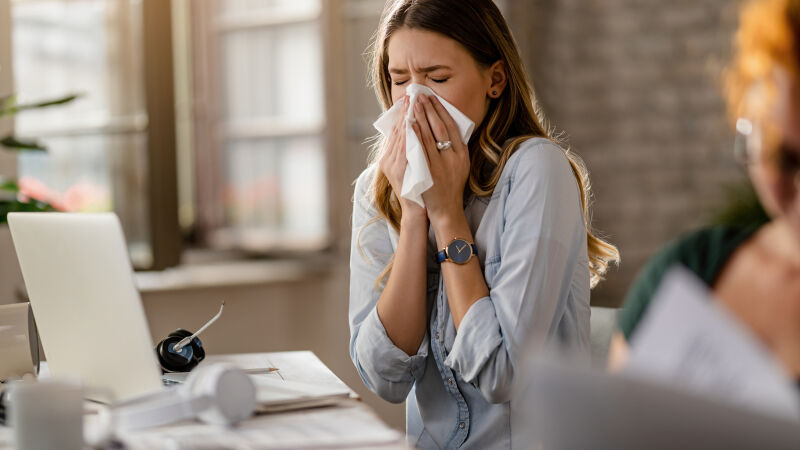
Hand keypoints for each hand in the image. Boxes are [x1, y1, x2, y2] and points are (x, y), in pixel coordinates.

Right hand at [378, 96, 426, 221]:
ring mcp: (391, 166)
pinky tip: (414, 124)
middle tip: (412, 94)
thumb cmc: (418, 187)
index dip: (403, 113)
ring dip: (407, 119)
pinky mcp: (398, 172)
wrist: (417, 209)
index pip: (397, 130)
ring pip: (399, 137)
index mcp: (389, 157)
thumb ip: (411, 150)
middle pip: (397, 131)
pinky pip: (404, 150)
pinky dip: (409, 136)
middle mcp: (387, 160)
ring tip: (414, 103)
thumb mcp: (412, 165)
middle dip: (405, 111)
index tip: (410, 98)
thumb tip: (416, 130)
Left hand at [409, 94, 469, 225]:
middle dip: (430, 109)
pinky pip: (421, 150)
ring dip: (421, 118)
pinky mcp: (430, 172)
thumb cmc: (451, 185)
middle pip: (441, 127)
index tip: (433, 98)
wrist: (446, 208)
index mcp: (462, 153)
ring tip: (414, 104)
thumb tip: (446, 126)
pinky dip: (416, 136)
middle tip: (420, 95)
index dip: (441, 110)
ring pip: (430, 136)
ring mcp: (442, 164)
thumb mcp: (460, 164)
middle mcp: (454, 157)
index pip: (451, 126)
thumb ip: (455, 147)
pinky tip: (410, 125)